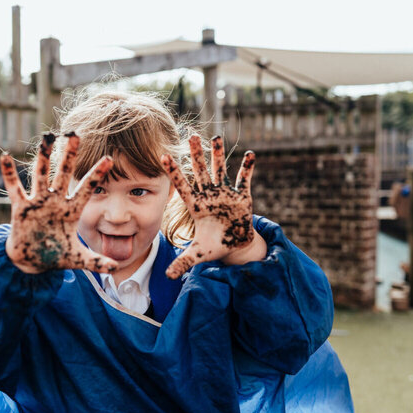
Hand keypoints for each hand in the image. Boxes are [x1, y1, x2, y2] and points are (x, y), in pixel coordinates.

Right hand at [0, 132, 117, 273]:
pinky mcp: (21, 209)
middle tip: (74, 135)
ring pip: (41, 176)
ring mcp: (38, 203)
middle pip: (64, 174)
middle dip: (69, 156)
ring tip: (46, 138)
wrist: (32, 262)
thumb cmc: (56, 257)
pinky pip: (15, 189)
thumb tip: (115, 268)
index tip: (109, 159)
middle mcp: (56, 202)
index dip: (97, 175)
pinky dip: (9, 174)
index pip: (87, 189)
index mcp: (71, 211)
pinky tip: (4, 156)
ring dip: (43, 158)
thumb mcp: (78, 259)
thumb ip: (96, 262)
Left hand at [161, 135, 260, 278]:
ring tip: (217, 137)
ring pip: (220, 170)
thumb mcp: (198, 254)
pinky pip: (244, 179)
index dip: (173, 172)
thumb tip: (168, 277)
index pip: (182, 186)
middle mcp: (209, 195)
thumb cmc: (214, 246)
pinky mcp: (242, 197)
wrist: (234, 245)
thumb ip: (184, 261)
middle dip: (196, 154)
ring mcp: (225, 194)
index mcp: (196, 206)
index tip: (162, 156)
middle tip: (191, 135)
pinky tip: (250, 154)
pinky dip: (247, 168)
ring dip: (219, 154)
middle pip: (201, 171)